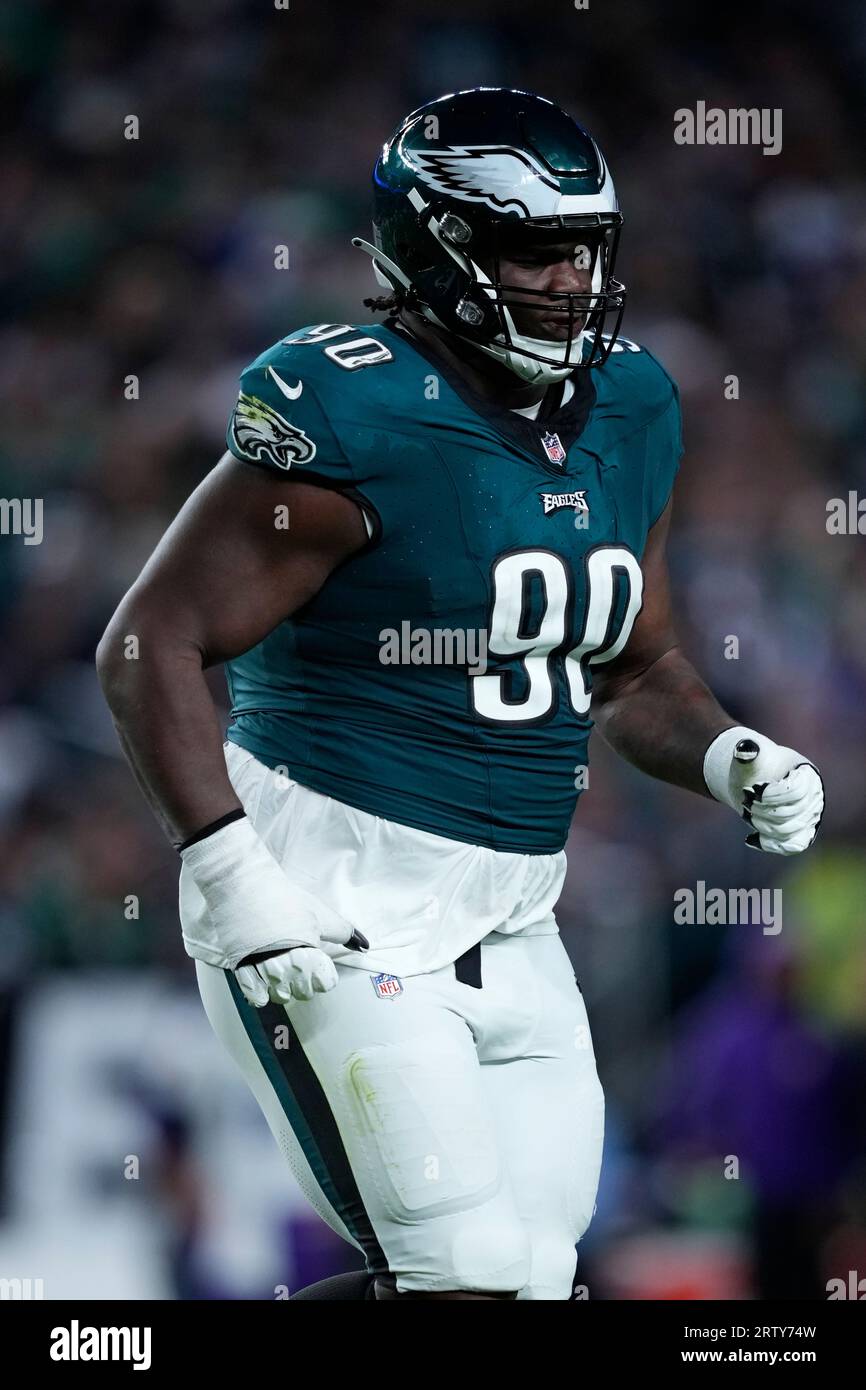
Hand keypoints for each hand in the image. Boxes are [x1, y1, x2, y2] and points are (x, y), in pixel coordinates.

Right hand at [179, 814, 368, 1003]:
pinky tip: (263, 981)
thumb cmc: (284, 898)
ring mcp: (261, 969)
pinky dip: (261, 993)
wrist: (245, 886)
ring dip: (282, 988)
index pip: (324, 985)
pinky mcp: (241, 968)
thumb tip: (363, 945)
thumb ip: (344, 932)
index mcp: (308, 955)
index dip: (323, 973)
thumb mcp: (321, 914)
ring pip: (280, 997)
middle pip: (303, 993)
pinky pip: (255, 997)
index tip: (317, 962)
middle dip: (303, 981)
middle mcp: (286, 966)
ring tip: (279, 969)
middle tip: (297, 962)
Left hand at [703, 727, 824, 854]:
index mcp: (807, 775)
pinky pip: (791, 846)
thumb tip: (746, 749)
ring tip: (747, 813)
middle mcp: (814, 798)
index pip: (795, 792)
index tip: (753, 788)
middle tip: (745, 800)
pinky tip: (751, 838)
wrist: (755, 780)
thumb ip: (748, 752)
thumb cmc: (755, 766)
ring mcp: (809, 817)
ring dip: (762, 825)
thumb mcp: (750, 757)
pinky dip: (770, 844)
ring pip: (788, 831)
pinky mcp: (801, 833)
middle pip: (790, 814)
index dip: (771, 795)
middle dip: (762, 810)